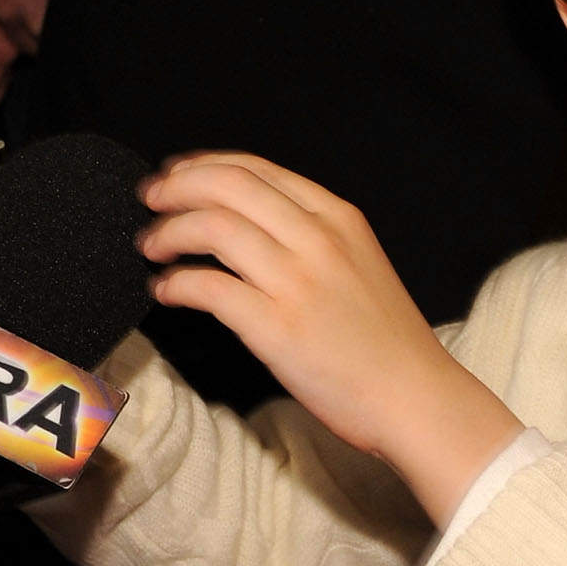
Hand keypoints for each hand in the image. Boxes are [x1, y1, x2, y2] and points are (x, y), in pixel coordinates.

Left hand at [138, 153, 520, 521]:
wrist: (417, 400)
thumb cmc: (388, 346)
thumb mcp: (360, 265)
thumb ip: (314, 240)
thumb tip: (250, 228)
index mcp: (339, 218)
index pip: (257, 169)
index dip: (204, 165)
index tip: (176, 175)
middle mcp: (318, 239)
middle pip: (227, 186)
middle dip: (176, 188)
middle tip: (149, 201)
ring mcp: (297, 282)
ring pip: (212, 227)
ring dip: (168, 232)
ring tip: (151, 247)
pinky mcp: (277, 328)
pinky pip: (208, 288)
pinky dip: (176, 283)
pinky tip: (165, 291)